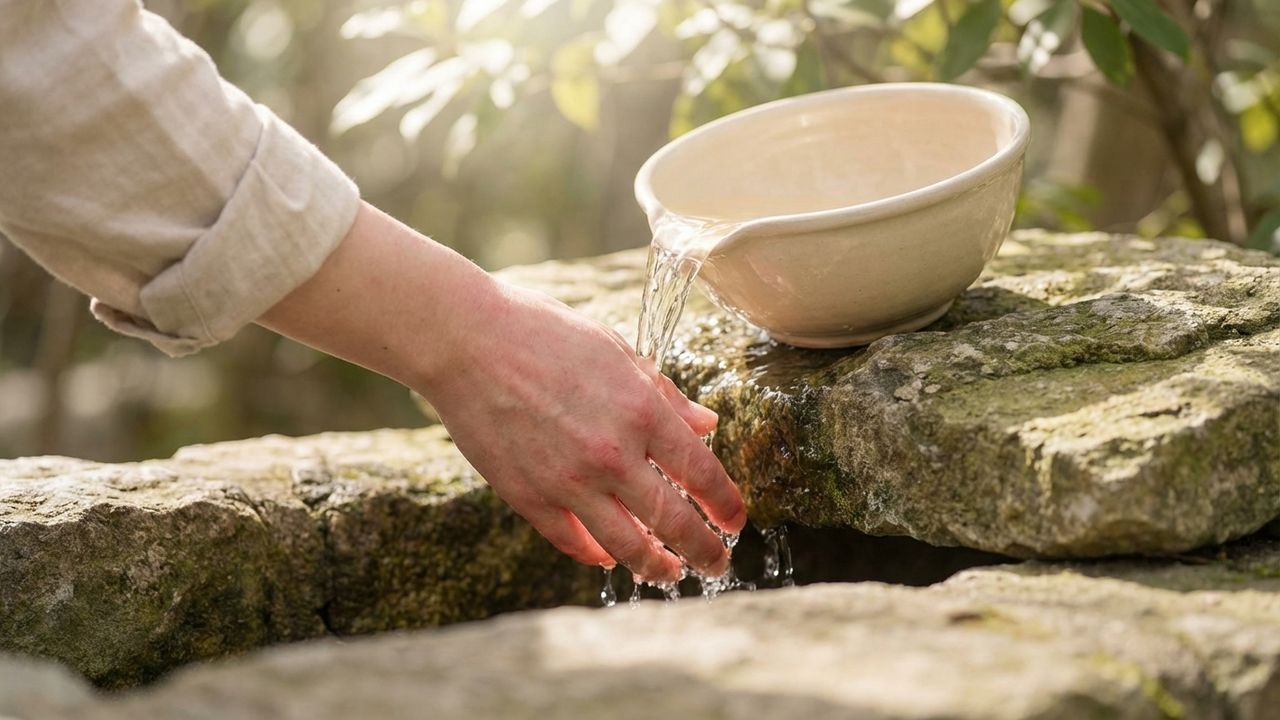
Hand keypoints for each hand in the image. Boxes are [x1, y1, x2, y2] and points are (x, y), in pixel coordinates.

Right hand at [423, 284, 744, 581]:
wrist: (467, 341)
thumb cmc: (545, 333)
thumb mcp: (618, 353)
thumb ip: (665, 395)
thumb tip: (706, 424)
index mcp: (642, 411)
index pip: (703, 474)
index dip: (727, 506)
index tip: (737, 521)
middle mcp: (611, 454)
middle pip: (674, 522)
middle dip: (704, 550)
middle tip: (717, 564)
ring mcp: (568, 481)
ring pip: (626, 546)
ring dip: (656, 567)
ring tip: (670, 573)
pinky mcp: (528, 496)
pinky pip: (572, 541)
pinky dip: (596, 555)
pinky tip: (610, 556)